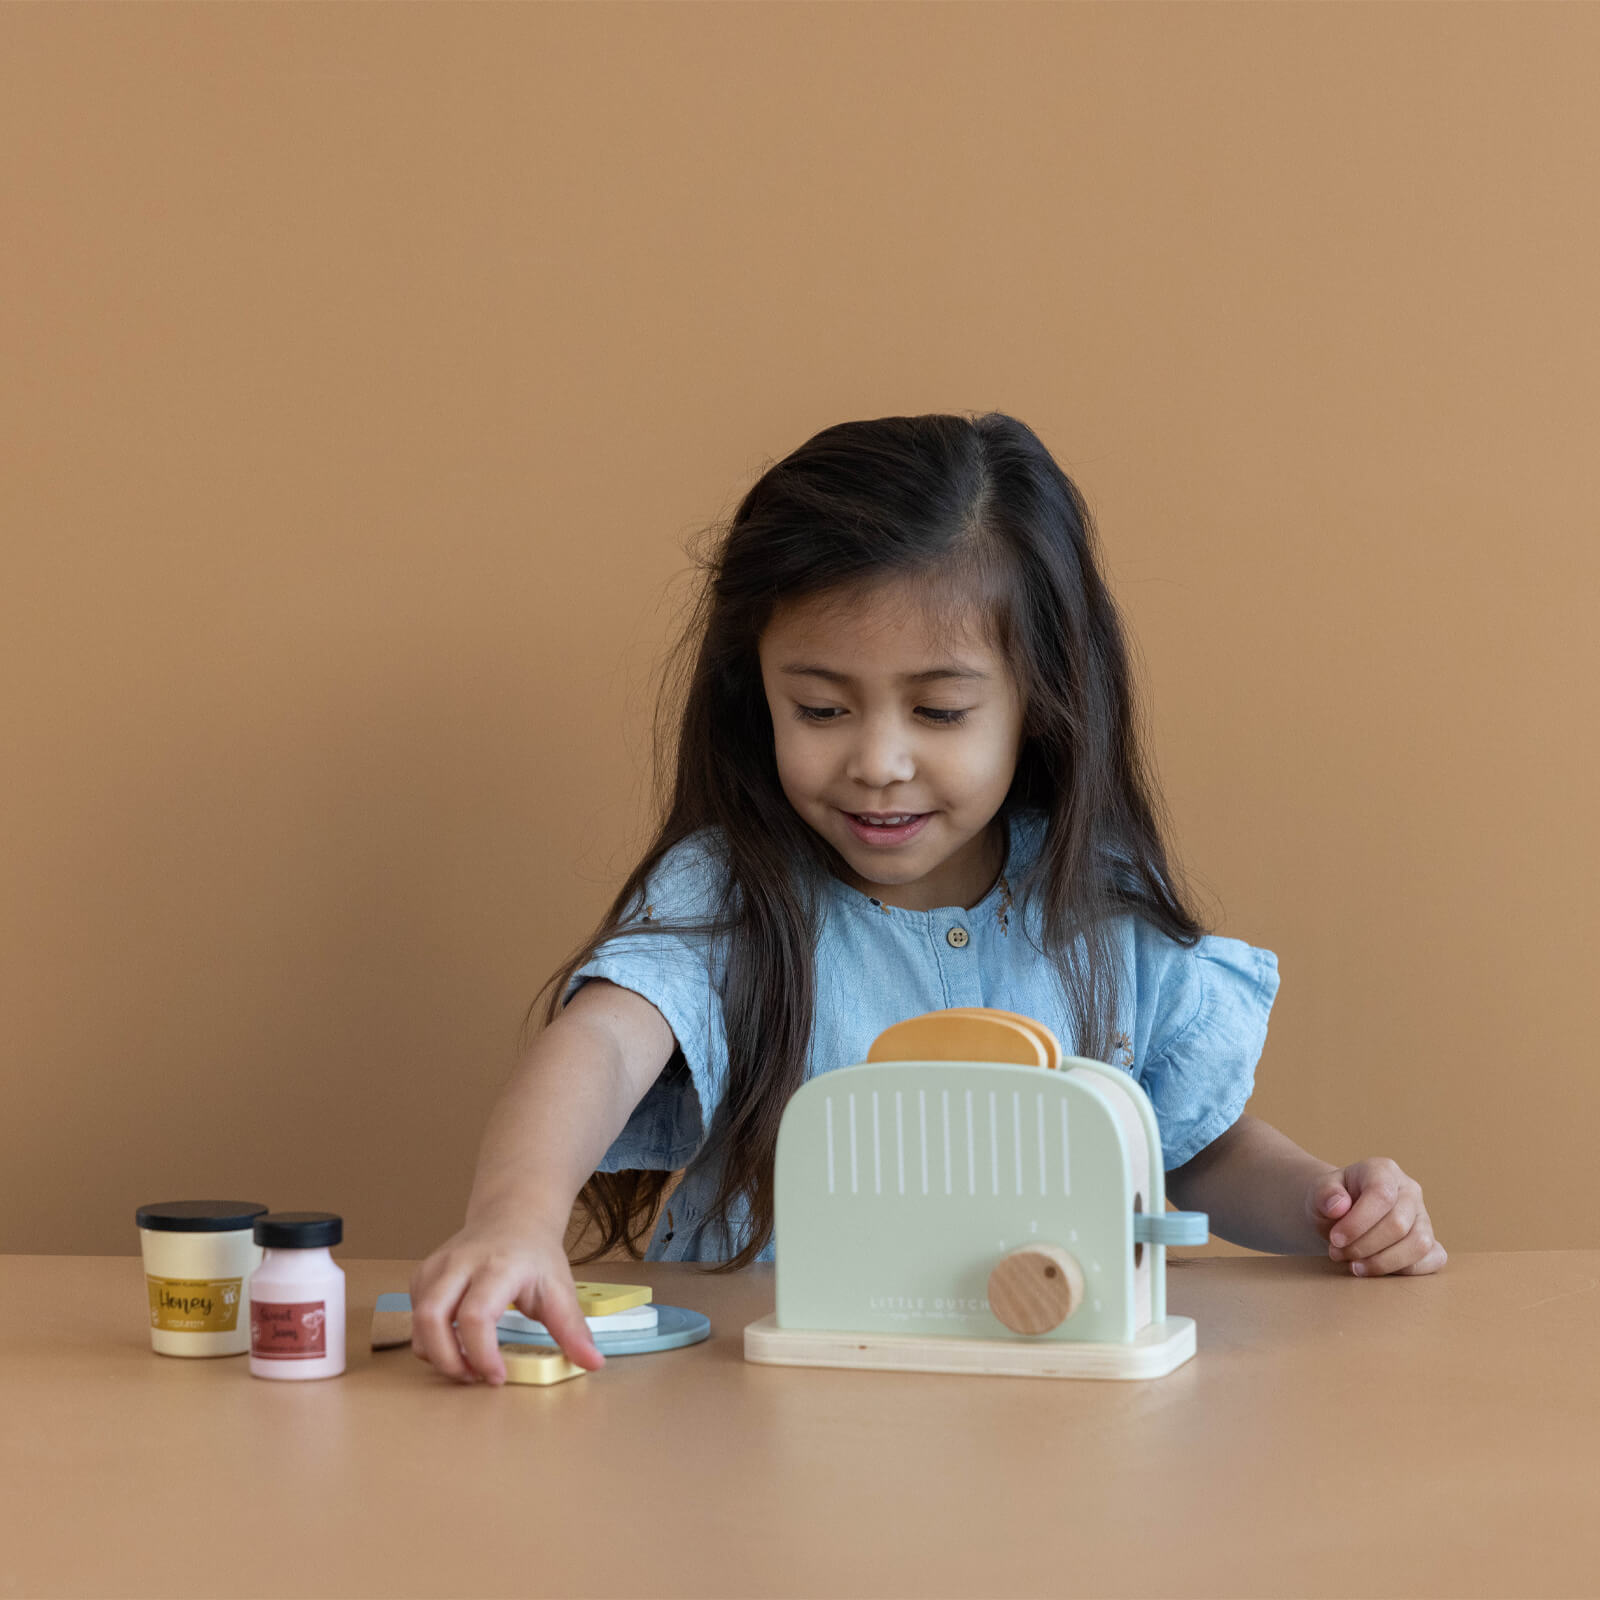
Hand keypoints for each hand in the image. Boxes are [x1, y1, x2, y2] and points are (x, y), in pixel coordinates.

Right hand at [409, 1215, 605, 1384]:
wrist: (513, 1216)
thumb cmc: (536, 1256)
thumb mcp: (561, 1289)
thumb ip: (573, 1329)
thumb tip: (593, 1364)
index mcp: (499, 1266)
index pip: (476, 1315)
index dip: (481, 1353)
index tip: (496, 1377)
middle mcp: (462, 1262)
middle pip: (432, 1317)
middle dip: (447, 1359)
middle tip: (473, 1378)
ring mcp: (438, 1265)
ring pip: (418, 1318)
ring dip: (435, 1353)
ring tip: (465, 1366)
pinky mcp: (423, 1274)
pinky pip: (414, 1314)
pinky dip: (428, 1338)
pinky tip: (454, 1342)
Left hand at [1308, 1159, 1446, 1276]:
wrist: (1338, 1216)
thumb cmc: (1331, 1202)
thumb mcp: (1318, 1192)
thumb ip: (1324, 1194)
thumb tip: (1339, 1206)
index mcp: (1383, 1170)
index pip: (1380, 1195)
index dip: (1357, 1223)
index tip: (1335, 1239)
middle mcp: (1409, 1190)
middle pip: (1398, 1224)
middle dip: (1364, 1246)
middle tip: (1337, 1253)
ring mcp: (1424, 1217)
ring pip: (1419, 1244)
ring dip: (1383, 1262)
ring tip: (1354, 1266)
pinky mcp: (1431, 1242)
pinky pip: (1432, 1260)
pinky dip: (1404, 1271)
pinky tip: (1376, 1270)